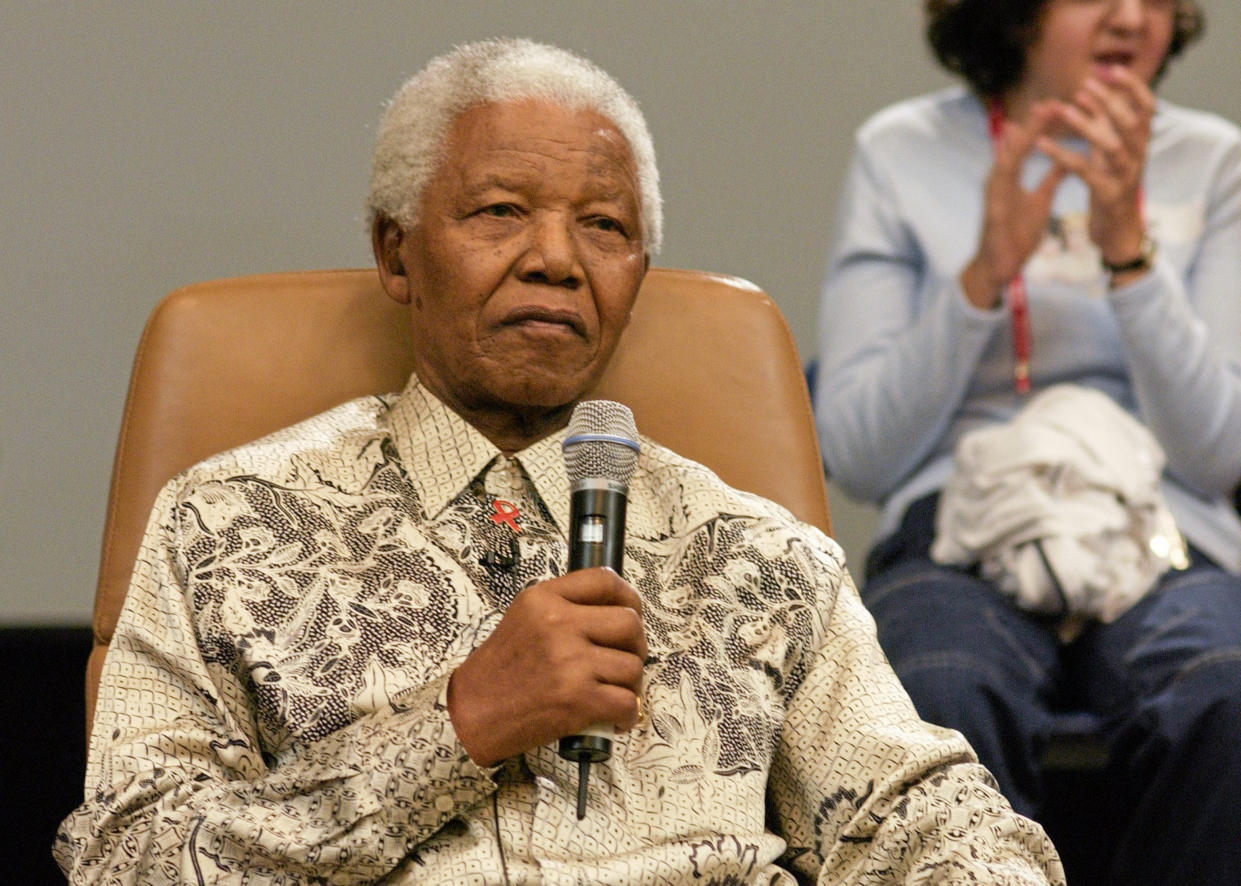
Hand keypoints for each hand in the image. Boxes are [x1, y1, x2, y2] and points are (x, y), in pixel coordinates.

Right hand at [447, 568, 647, 766]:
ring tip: (614, 693)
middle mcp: (558, 624)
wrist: (470, 712)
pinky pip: (627, 702)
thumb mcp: (524, 618)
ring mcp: (570, 661)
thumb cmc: (499, 670)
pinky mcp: (577, 698)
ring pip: (632, 666)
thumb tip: (615, 611)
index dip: (629, 597)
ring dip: (631, 685)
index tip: (631, 612)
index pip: (605, 581)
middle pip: (630, 624)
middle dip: (636, 646)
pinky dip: (627, 715)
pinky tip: (615, 718)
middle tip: (625, 661)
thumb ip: (563, 607)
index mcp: (544, 599)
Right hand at [961, 101, 1069, 309]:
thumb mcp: (1041, 201)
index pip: (1027, 146)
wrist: (999, 267)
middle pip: (1014, 148)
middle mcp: (999, 181)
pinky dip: (1004, 170)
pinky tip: (1010, 156)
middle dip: (1029, 126)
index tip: (1056, 105)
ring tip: (1029, 123)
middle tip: (1046, 102)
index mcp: (1012, 178)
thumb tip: (1070, 156)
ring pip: (1004, 162)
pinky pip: (999, 188)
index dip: (1040, 126)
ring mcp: (993, 195)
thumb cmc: (1017, 235)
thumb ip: (1052, 178)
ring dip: (1016, 142)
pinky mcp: (991, 211)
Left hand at [1037, 65, 1152, 266]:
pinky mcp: (1107, 196)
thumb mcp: (1107, 156)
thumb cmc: (1110, 190)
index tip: (1112, 69)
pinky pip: (1085, 172)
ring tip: (1062, 109)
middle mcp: (1137, 158)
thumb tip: (1090, 94)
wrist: (1117, 235)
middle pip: (1131, 122)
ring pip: (1111, 145)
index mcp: (1138, 145)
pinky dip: (1063, 156)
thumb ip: (1101, 127)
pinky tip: (1042, 144)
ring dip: (1086, 125)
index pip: (1146, 108)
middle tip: (1084, 84)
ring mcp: (1125, 177)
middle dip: (1109, 100)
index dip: (1132, 87)